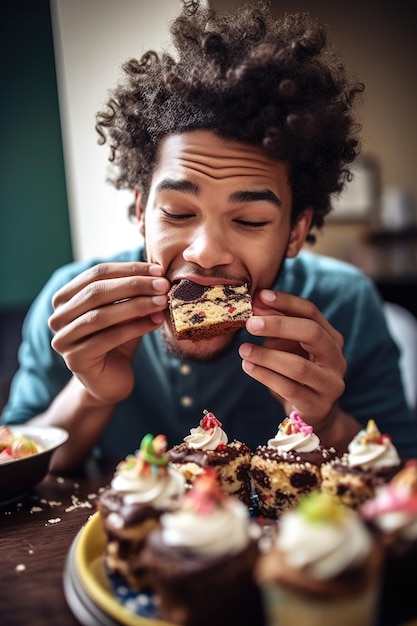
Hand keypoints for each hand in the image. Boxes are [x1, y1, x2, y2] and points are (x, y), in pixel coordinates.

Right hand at [48, 262, 169, 403]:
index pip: (96, 274)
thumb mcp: (124, 311)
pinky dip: (135, 328)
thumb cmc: (118, 341)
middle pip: (96, 292)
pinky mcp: (75, 360)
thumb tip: (156, 274)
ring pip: (101, 316)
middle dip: (134, 285)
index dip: (128, 270)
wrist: (110, 381)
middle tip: (162, 285)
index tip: (157, 270)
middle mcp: (58, 317)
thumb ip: (132, 293)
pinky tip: (156, 322)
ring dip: (136, 306)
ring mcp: (63, 339)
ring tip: (162, 302)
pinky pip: (108, 338)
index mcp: (65, 298)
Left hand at [238, 288, 345, 430]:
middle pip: (312, 334)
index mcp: (331, 338)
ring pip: (298, 366)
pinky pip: (289, 388)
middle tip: (250, 323)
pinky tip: (248, 367)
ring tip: (244, 349)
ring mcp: (330, 384)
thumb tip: (257, 303)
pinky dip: (265, 376)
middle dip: (279, 325)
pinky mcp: (317, 406)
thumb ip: (277, 325)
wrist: (313, 413)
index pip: (311, 312)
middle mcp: (337, 358)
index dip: (286, 302)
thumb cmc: (297, 372)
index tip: (260, 296)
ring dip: (267, 356)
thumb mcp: (288, 346)